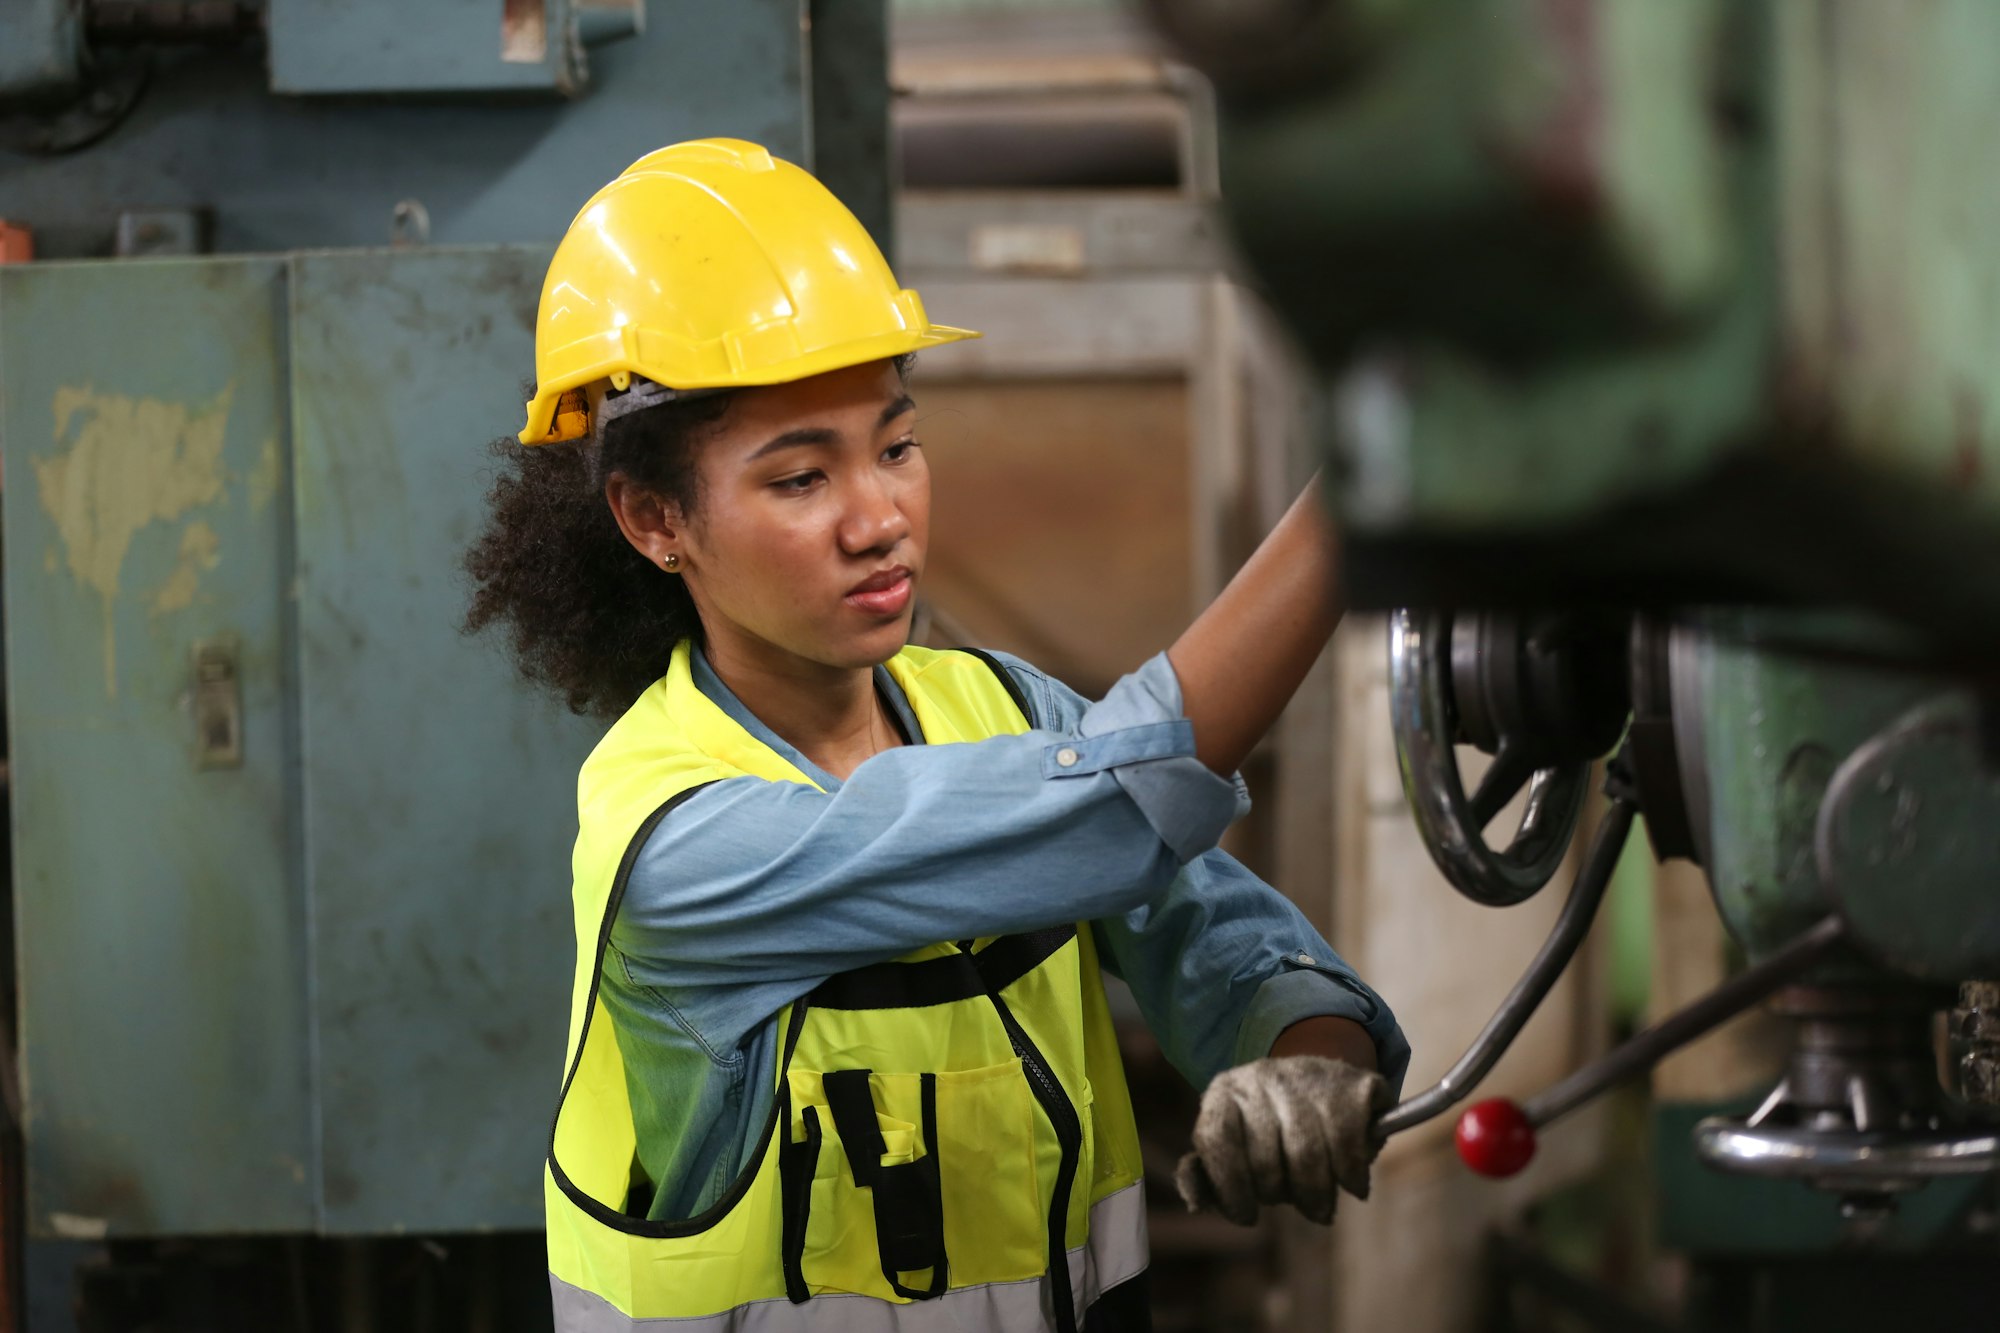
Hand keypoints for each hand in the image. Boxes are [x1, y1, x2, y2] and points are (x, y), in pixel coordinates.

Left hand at [1174, 1055, 1389, 1225]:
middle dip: (1278, 1195)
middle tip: (1290, 1203)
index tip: (1247, 1217)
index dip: (1230, 1187)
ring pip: (1307, 1157)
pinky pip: (1345, 1146)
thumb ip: (1206, 1175)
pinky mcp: (1346, 1083)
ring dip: (1316, 1196)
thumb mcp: (1232, 1145)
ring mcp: (1304, 1076)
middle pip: (1265, 1160)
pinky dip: (1350, 1176)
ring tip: (1320, 1209)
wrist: (1322, 1082)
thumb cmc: (1269, 1129)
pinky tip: (1352, 1187)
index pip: (1216, 1140)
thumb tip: (1195, 1203)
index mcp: (1224, 1092)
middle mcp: (1260, 1077)